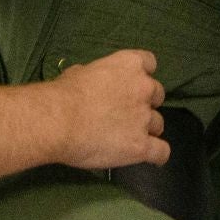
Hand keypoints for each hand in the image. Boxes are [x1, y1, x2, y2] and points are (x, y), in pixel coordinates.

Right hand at [47, 49, 169, 169]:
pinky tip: (148, 157)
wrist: (59, 120)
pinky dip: (156, 155)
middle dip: (144, 104)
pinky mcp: (142, 146)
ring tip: (127, 139)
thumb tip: (89, 81)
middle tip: (125, 114)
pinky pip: (161, 152)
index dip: (141, 77)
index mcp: (130, 64)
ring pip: (158, 124)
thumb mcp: (79, 72)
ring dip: (146, 129)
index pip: (150, 63)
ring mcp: (145, 117)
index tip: (130, 86)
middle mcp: (144, 88)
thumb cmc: (64, 93)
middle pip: (157, 95)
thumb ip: (94, 75)